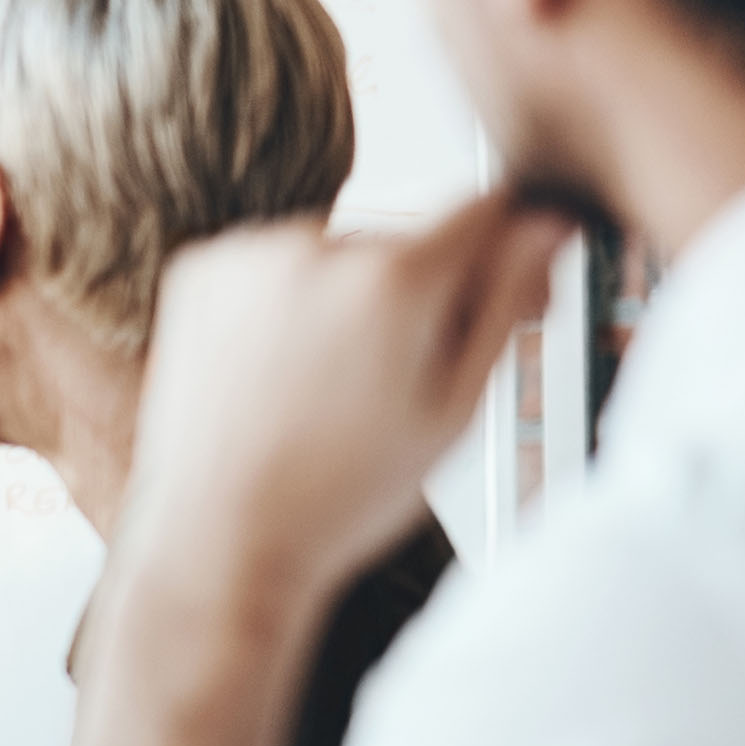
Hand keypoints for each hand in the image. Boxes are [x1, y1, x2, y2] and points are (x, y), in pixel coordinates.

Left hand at [125, 190, 569, 597]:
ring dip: (346, 295)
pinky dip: (282, 301)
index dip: (506, 248)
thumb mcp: (455, 408)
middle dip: (417, 289)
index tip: (502, 286)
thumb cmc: (341, 494)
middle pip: (405, 238)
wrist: (220, 538)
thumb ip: (506, 303)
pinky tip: (277, 373)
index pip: (485, 207)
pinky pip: (271, 264)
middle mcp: (316, 246)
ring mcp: (248, 254)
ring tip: (327, 385)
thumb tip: (545, 225)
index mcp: (394, 279)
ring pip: (336, 251)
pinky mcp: (199, 268)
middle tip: (397, 376)